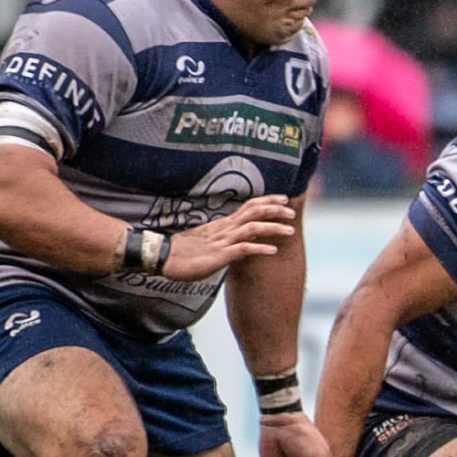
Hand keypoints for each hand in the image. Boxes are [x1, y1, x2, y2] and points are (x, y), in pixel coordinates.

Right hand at [162, 196, 296, 280]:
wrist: (163, 257)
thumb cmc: (185, 251)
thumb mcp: (210, 242)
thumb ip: (227, 238)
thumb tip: (243, 239)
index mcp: (224, 224)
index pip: (249, 206)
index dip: (267, 201)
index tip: (284, 199)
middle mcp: (226, 228)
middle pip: (254, 212)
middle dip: (275, 210)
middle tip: (292, 212)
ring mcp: (223, 241)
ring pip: (252, 227)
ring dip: (273, 228)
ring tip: (291, 230)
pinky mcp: (219, 255)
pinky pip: (243, 249)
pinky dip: (259, 248)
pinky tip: (273, 250)